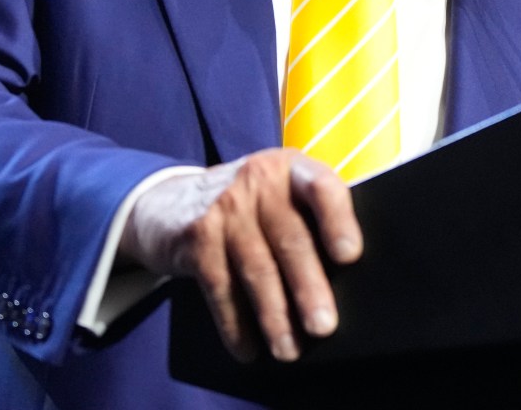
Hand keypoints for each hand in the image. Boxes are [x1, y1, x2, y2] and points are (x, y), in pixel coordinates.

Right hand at [119, 148, 361, 362]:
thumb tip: (349, 285)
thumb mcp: (280, 193)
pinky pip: (221, 287)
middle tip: (323, 327)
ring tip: (289, 350)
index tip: (349, 255)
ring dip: (275, 315)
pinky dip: (235, 324)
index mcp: (292, 169)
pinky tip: (248, 348)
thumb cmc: (250, 207)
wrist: (170, 202)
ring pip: (257, 268)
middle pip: (290, 239)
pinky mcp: (197, 236)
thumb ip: (311, 218)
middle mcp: (258, 180)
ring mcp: (225, 207)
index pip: (322, 187)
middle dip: (308, 287)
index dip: (337, 220)